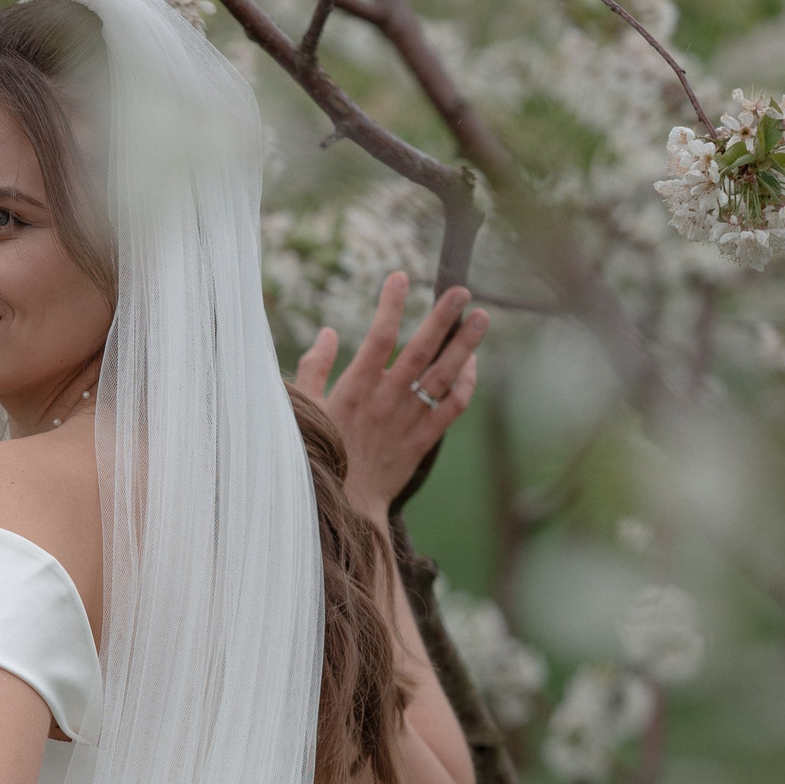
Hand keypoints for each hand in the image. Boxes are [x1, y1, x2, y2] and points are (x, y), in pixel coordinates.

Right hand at [293, 273, 488, 520]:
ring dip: (465, 345)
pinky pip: (452, 408)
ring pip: (444, 375)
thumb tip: (329, 334)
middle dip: (442, 318)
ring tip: (482, 318)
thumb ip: (314, 369)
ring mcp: (408, 420)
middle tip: (461, 291)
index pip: (378, 337)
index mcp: (354, 390)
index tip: (399, 277)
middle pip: (421, 350)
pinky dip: (466, 384)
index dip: (390, 305)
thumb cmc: (316, 457)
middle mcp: (386, 400)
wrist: (343, 506)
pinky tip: (473, 365)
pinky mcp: (423, 440)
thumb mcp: (302, 411)